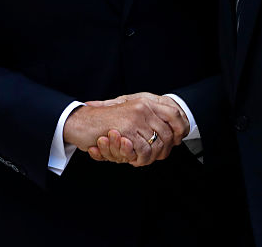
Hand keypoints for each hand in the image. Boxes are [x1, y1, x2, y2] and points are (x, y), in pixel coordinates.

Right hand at [66, 92, 187, 166]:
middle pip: (168, 133)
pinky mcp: (129, 130)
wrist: (82, 122)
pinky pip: (144, 150)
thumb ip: (145, 118)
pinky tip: (133, 159)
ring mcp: (137, 117)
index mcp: (145, 101)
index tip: (175, 141)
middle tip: (155, 157)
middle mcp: (143, 107)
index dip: (179, 129)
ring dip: (151, 157)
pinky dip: (141, 159)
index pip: (175, 114)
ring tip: (141, 159)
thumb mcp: (126, 113)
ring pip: (158, 144)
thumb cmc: (103, 121)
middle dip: (164, 149)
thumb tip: (169, 130)